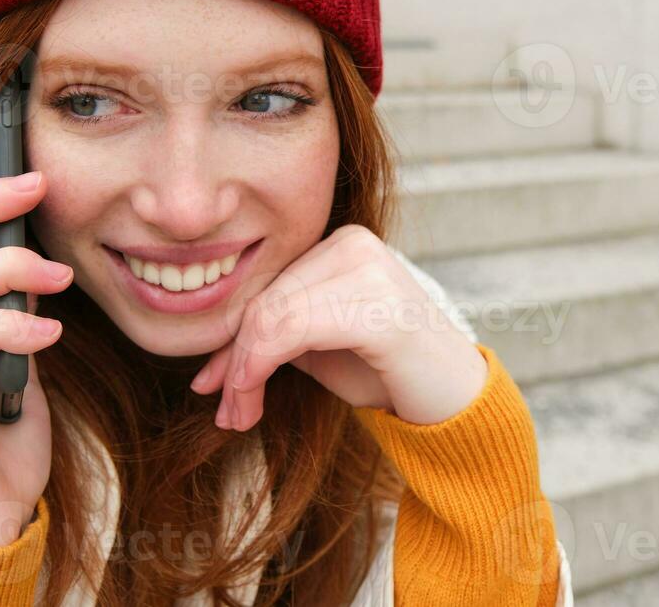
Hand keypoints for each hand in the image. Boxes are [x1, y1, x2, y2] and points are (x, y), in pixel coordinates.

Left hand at [188, 225, 488, 431]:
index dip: (231, 337)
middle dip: (235, 361)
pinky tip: (253, 402)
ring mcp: (369, 269)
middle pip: (264, 299)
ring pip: (271, 315)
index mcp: (338, 241)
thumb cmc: (384, 374)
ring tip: (238, 416)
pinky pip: (292, 330)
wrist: (454, 400)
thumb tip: (205, 373)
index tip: (211, 386)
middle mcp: (353, 242)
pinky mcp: (378, 306)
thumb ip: (268, 343)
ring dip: (244, 373)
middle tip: (226, 412)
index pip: (265, 285)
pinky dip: (260, 368)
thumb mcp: (313, 352)